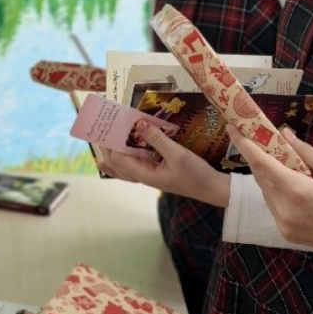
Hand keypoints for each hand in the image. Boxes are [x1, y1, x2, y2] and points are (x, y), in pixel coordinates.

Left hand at [95, 127, 229, 207]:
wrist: (212, 189)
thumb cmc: (196, 174)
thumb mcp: (178, 154)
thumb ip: (157, 140)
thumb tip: (138, 124)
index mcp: (146, 175)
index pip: (119, 160)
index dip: (111, 144)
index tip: (107, 127)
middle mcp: (144, 177)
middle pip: (117, 164)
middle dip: (107, 148)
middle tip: (100, 130)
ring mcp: (150, 175)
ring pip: (124, 167)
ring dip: (113, 154)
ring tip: (103, 142)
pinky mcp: (156, 172)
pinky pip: (135, 165)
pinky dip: (125, 158)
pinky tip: (121, 152)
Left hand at [227, 127, 312, 266]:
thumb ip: (306, 153)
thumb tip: (285, 135)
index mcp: (297, 191)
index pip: (262, 163)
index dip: (244, 144)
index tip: (232, 128)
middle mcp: (284, 209)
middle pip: (261, 177)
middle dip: (256, 157)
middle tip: (254, 138)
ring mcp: (282, 224)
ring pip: (265, 192)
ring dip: (267, 175)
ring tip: (276, 161)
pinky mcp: (285, 233)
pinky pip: (273, 206)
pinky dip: (275, 192)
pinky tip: (287, 184)